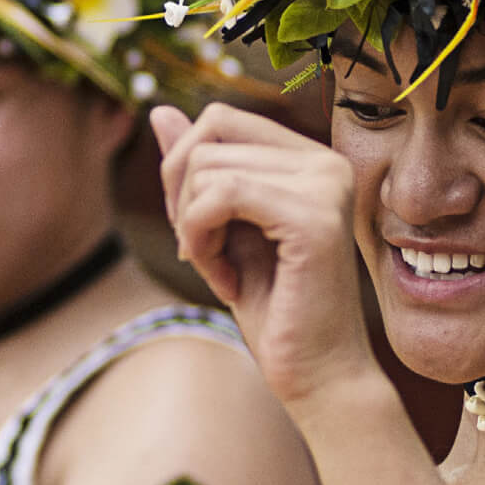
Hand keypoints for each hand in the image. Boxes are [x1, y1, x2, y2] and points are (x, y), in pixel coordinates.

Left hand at [151, 102, 379, 413]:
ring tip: (222, 271)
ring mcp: (324, 185)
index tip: (196, 230)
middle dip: (183, 200)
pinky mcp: (314, 218)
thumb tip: (159, 110)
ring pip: (208, 167)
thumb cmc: (273, 310)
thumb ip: (197, 170)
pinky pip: (221, 194)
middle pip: (207, 136)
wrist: (316, 374)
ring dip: (192, 227)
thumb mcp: (219, 229)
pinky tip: (225, 280)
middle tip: (203, 255)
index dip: (184, 171)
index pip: (218, 119)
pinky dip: (201, 238)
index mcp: (308, 159)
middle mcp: (325, 161)